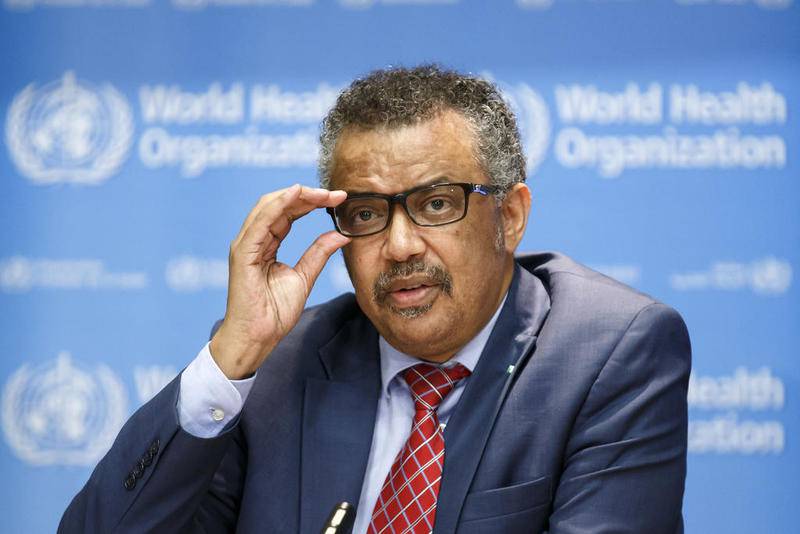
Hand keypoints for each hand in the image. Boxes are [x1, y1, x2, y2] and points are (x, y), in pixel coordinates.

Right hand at [209, 184, 349, 378]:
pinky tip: (297, 195)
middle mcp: (253, 240)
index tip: (338, 199)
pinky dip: (278, 205)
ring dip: (298, 196)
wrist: (258, 338)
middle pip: (279, 205)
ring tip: (323, 192)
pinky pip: (261, 222)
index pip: (288, 214)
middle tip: (335, 194)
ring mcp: (245, 245)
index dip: (312, 202)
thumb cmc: (274, 313)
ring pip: (269, 207)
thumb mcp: (304, 277)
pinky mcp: (243, 254)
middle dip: (308, 195)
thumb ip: (318, 254)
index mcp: (265, 244)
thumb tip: (341, 234)